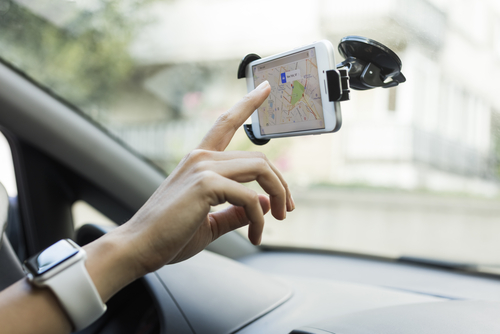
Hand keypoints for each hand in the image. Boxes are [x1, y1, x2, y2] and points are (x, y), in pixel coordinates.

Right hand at [113, 80, 293, 275]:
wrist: (137, 248)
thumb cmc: (169, 235)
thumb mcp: (210, 221)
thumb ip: (236, 211)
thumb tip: (264, 203)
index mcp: (199, 161)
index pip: (226, 123)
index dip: (248, 104)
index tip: (264, 88)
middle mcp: (202, 157)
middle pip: (259, 158)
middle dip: (280, 184)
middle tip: (286, 210)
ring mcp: (203, 167)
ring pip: (261, 168)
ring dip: (278, 194)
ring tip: (278, 219)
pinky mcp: (205, 184)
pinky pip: (249, 197)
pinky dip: (258, 219)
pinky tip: (254, 236)